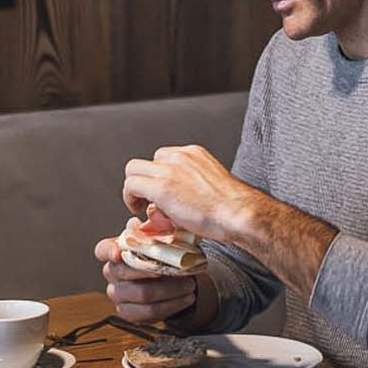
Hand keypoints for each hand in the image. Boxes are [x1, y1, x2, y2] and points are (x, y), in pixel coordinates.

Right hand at [94, 235, 196, 323]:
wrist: (173, 281)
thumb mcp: (162, 239)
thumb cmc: (164, 256)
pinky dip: (171, 306)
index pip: (103, 250)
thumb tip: (152, 217)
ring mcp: (118, 294)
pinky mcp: (129, 312)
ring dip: (170, 290)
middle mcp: (112, 273)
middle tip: (180, 270)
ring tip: (190, 285)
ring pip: (142, 294)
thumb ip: (155, 230)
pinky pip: (149, 312)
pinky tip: (185, 299)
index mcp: (115, 252)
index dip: (109, 251)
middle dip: (155, 271)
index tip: (120, 252)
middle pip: (125, 273)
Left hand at [122, 145, 256, 240]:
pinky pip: (131, 185)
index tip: (162, 193)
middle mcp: (180, 157)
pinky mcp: (160, 187)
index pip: (164, 157)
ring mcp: (168, 170)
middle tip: (149, 200)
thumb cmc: (233, 208)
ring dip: (134, 188)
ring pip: (133, 170)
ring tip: (141, 205)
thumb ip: (193, 185)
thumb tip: (179, 201)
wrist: (238, 213)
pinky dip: (130, 198)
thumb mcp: (212, 186)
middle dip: (145, 180)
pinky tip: (137, 210)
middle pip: (147, 162)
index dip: (159, 176)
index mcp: (194, 154)